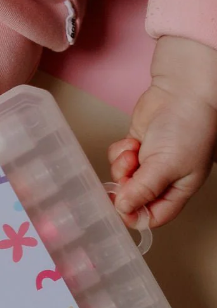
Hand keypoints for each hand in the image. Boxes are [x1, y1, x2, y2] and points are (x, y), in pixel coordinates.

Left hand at [109, 36, 216, 226]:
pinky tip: (132, 142)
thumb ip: (143, 190)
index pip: (153, 216)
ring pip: (122, 178)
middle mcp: (163, 178)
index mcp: (178, 189)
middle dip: (125, 187)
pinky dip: (120, 152)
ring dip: (121, 167)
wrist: (182, 90)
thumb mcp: (167, 165)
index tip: (120, 207)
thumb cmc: (188, 126)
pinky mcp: (136, 145)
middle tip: (127, 174)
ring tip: (133, 152)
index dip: (135, 215)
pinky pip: (118, 159)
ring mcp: (148, 161)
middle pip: (133, 198)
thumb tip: (123, 210)